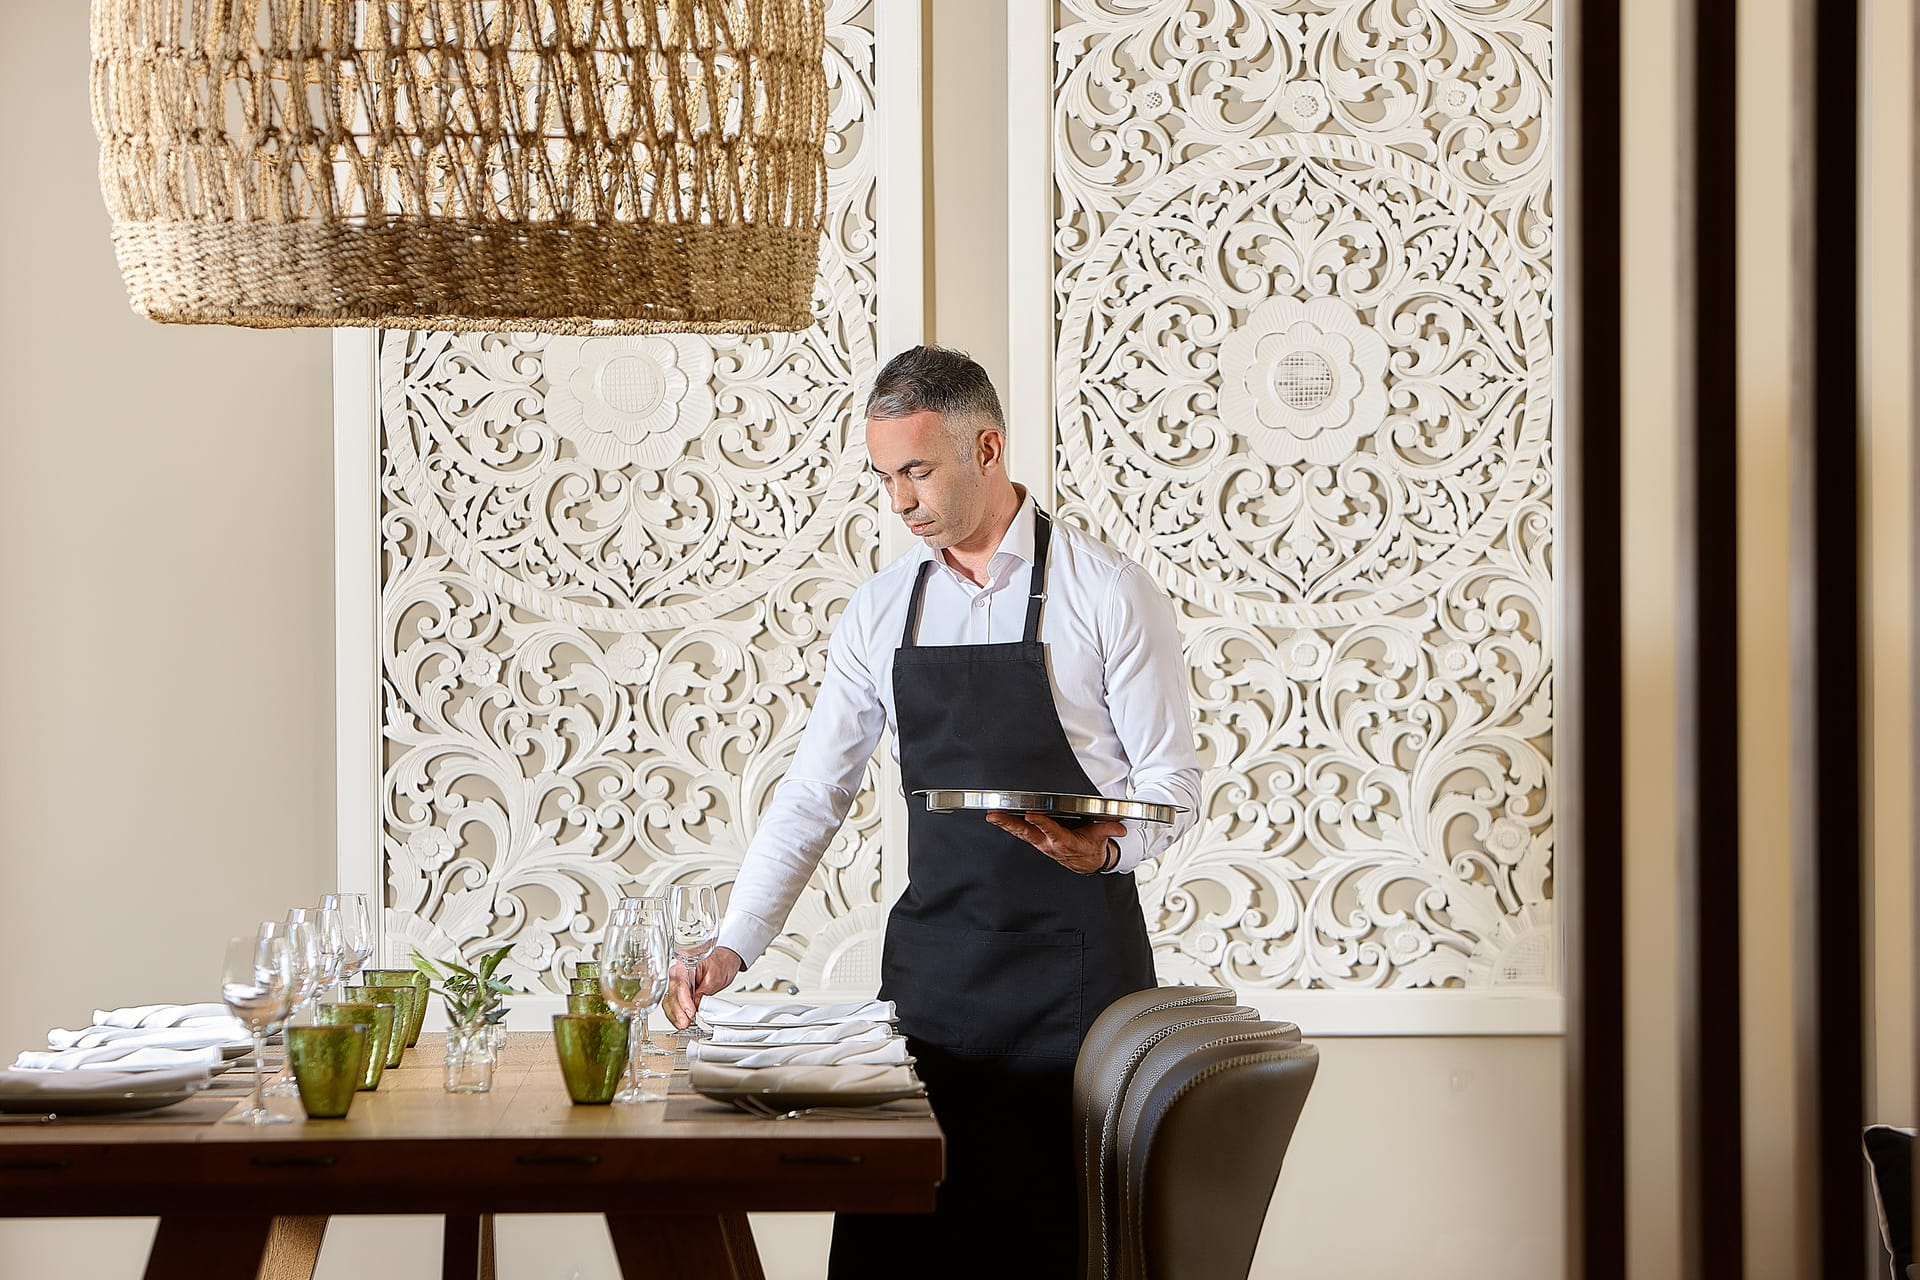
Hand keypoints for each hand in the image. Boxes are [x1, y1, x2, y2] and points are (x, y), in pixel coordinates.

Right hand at [663, 945, 743, 1028]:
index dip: (683, 1000)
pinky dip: (675, 1014)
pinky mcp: (679, 992)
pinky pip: (672, 1004)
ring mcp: (677, 983)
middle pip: (672, 994)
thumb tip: (697, 1004)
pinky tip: (680, 1022)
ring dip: (675, 1015)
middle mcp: (677, 973)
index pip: (679, 984)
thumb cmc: (720, 963)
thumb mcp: (716, 977)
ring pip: (669, 1001)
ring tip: (683, 1024)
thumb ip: (704, 990)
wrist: (723, 960)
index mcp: (685, 964)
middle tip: (685, 1022)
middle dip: (678, 1011)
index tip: (690, 1011)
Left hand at [983, 811, 1125, 874]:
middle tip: (996, 816)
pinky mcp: (1037, 841)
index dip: (1041, 823)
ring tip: (992, 815)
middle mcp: (1049, 844)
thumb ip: (1108, 830)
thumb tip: (1119, 827)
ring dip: (1005, 825)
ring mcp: (1041, 844)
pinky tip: (998, 819)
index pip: (1051, 831)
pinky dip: (1009, 826)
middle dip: (1011, 825)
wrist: (1087, 862)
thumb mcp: (1101, 837)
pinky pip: (1021, 834)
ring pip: (1021, 834)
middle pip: (1027, 833)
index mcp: (1064, 841)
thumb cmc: (1091, 847)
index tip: (1031, 815)